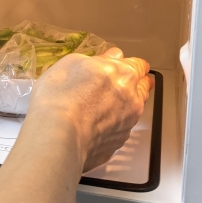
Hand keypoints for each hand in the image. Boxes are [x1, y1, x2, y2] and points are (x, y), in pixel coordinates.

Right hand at [27, 47, 153, 172]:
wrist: (58, 135)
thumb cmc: (60, 93)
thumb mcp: (73, 63)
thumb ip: (98, 59)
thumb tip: (111, 58)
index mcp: (124, 74)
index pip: (139, 65)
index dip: (134, 64)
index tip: (128, 65)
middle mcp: (133, 99)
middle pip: (143, 88)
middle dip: (138, 84)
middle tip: (128, 84)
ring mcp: (127, 124)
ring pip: (134, 111)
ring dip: (126, 106)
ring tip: (110, 107)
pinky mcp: (118, 144)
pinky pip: (120, 130)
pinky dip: (112, 126)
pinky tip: (97, 127)